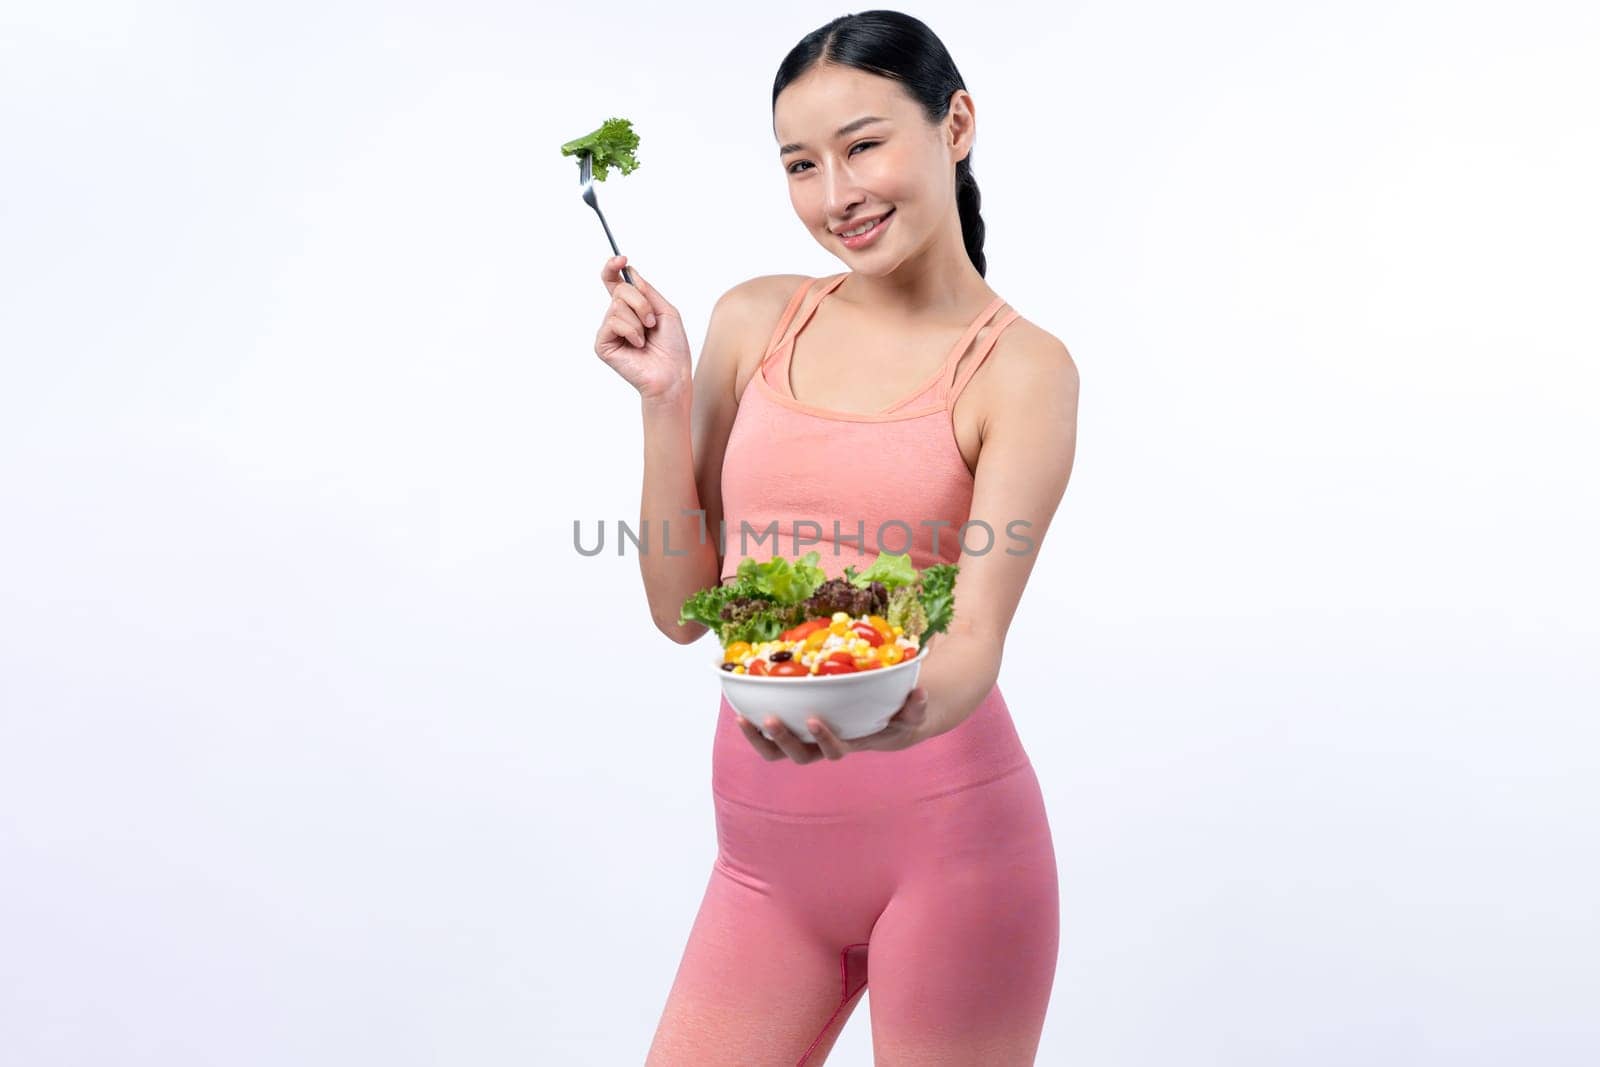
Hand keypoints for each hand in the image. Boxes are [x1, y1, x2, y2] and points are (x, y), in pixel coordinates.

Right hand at [593, 254, 691, 401]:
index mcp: (631, 309)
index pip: (614, 282)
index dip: (612, 268)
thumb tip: (629, 272)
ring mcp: (608, 331)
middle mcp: (617, 317)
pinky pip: (613, 322)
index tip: (620, 259)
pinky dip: (632, 331)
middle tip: (653, 322)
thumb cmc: (673, 348)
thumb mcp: (666, 311)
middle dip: (641, 302)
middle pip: (620, 290)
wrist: (672, 375)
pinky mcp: (603, 344)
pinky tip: (638, 345)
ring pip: (617, 305)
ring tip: (647, 337)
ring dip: (640, 319)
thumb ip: (647, 291)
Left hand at [733, 686, 930, 763]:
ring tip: (744, 720)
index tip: (815, 719)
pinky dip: (753, 726)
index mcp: (852, 743)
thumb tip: (919, 693)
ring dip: (760, 739)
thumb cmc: (898, 717)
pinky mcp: (796, 727)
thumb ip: (915, 708)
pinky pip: (769, 735)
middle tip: (772, 719)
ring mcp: (808, 740)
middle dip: (785, 739)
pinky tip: (741, 707)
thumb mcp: (911, 714)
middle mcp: (825, 746)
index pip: (836, 750)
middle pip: (801, 755)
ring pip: (778, 752)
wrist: (886, 721)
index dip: (824, 739)